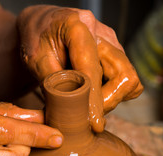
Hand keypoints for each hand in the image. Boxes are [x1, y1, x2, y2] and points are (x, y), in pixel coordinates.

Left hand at [17, 5, 142, 131]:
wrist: (42, 25)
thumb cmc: (36, 39)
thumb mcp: (34, 60)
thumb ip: (52, 83)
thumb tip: (70, 112)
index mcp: (77, 26)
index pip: (91, 68)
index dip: (94, 99)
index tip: (94, 122)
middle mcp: (101, 32)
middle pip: (123, 74)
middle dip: (108, 101)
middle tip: (86, 115)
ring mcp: (111, 42)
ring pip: (128, 78)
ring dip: (111, 99)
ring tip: (86, 105)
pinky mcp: (115, 52)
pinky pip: (126, 79)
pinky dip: (114, 93)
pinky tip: (93, 95)